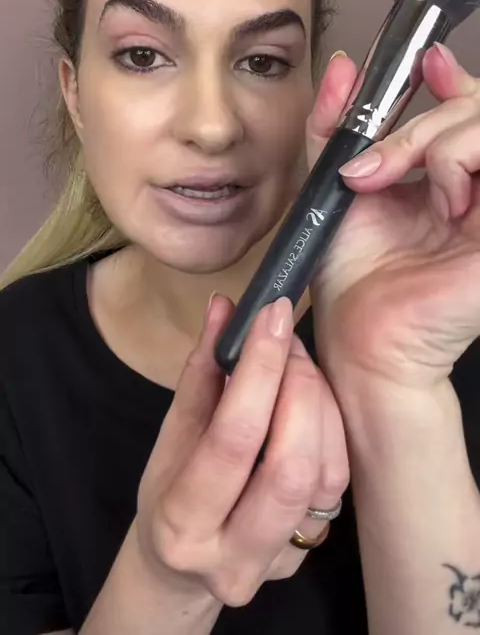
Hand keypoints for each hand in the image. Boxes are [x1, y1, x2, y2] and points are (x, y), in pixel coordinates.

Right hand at [136, 296, 347, 607]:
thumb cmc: (170, 489)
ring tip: (299, 364)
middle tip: (288, 340)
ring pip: (326, 475)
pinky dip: (331, 429)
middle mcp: (234, 559)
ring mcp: (279, 563)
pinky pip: (337, 484)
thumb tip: (223, 307)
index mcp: (182, 524)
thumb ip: (200, 371)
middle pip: (290, 466)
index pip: (233, 439)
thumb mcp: (172, 433)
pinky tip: (313, 399)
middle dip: (299, 388)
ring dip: (321, 404)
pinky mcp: (312, 552)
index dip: (259, 370)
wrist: (182, 565)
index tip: (272, 316)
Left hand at [306, 43, 479, 393]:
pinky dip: (462, 166)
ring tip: (406, 182)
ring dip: (444, 140)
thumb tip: (345, 68)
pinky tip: (444, 204)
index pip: (472, 109)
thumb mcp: (337, 186)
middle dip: (426, 121)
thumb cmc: (354, 275)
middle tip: (378, 164)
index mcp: (448, 179)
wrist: (362, 335)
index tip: (425, 64)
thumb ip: (336, 126)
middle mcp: (479, 190)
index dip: (455, 78)